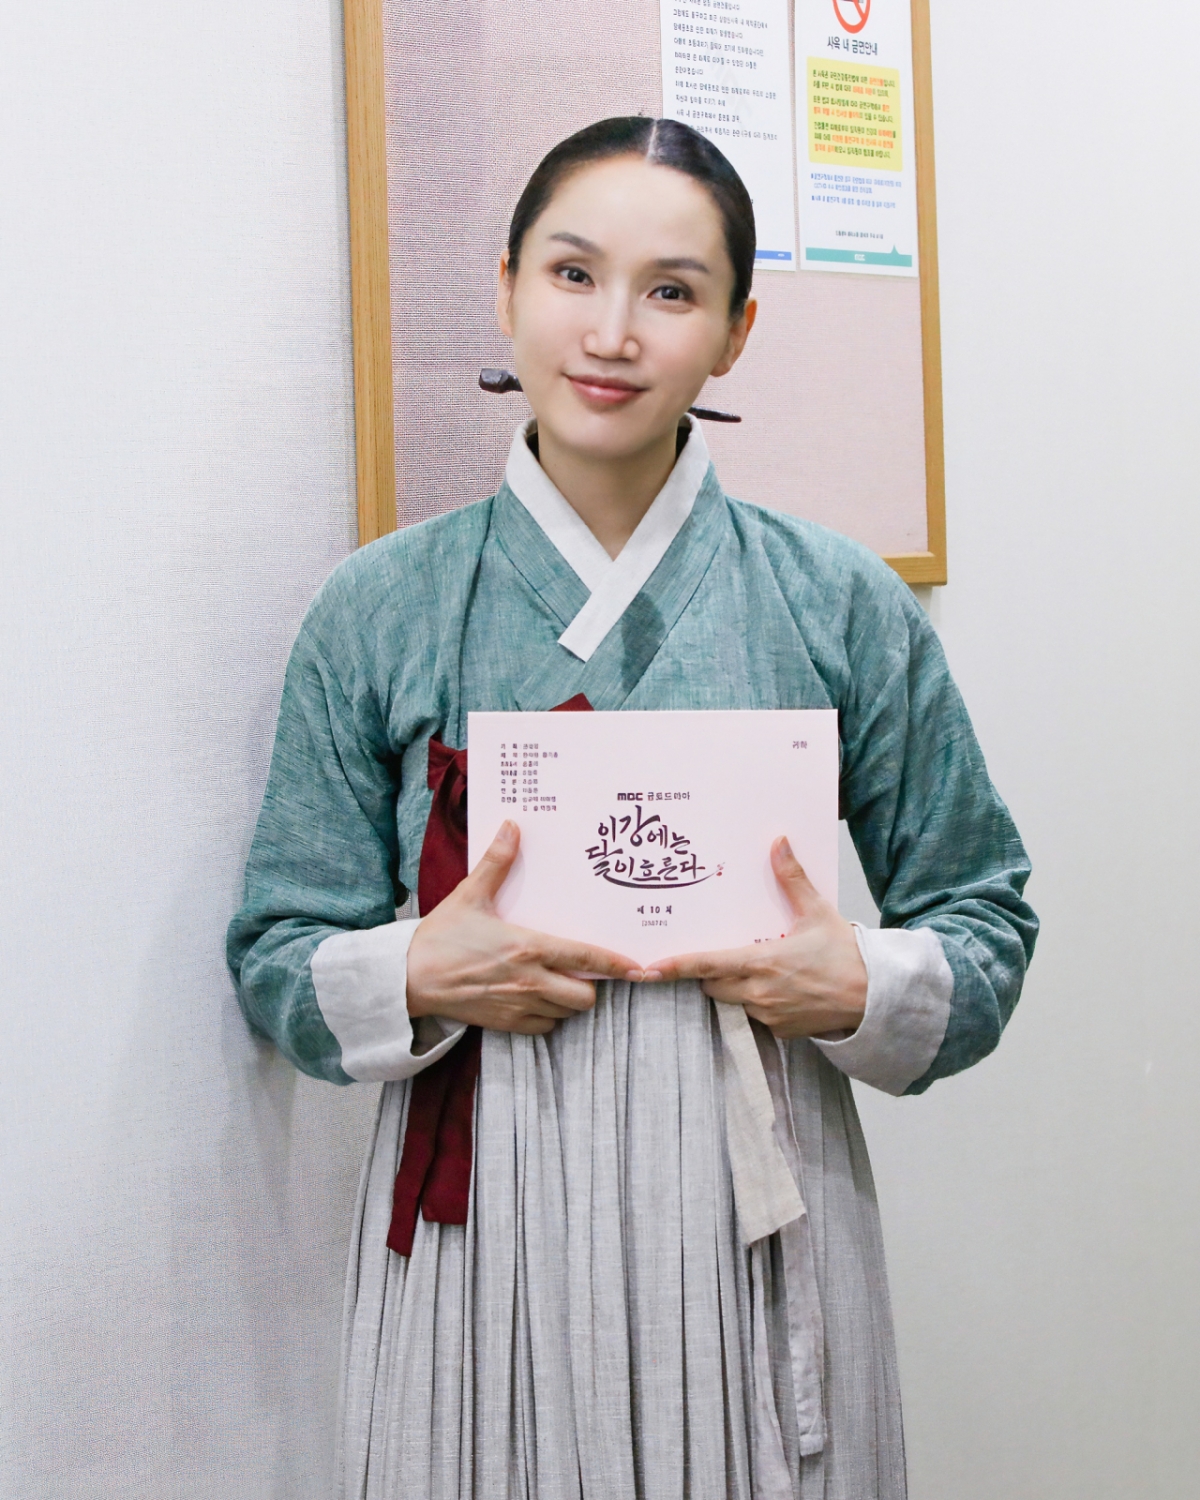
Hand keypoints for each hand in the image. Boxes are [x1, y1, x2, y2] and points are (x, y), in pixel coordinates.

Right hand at [405, 821, 642, 1035]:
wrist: (408, 978)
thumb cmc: (441, 937)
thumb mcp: (470, 895)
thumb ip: (497, 862)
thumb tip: (512, 826)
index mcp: (528, 947)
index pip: (585, 958)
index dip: (616, 964)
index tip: (636, 967)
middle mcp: (530, 980)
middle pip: (586, 997)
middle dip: (591, 986)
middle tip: (581, 971)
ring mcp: (518, 1005)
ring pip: (566, 1013)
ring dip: (568, 1000)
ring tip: (559, 982)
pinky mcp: (505, 1023)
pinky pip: (543, 1027)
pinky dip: (547, 1017)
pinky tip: (536, 998)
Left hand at [645, 837, 866, 1038]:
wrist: (878, 997)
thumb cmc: (848, 955)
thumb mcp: (816, 912)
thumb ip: (792, 879)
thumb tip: (778, 843)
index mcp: (761, 962)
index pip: (706, 965)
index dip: (674, 967)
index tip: (648, 970)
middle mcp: (759, 993)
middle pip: (712, 986)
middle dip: (711, 974)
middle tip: (727, 956)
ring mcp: (769, 1015)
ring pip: (732, 1002)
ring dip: (736, 989)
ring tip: (763, 971)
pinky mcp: (781, 1032)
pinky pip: (755, 1017)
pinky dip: (759, 1004)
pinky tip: (782, 989)